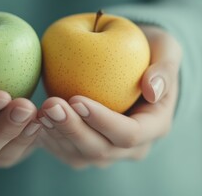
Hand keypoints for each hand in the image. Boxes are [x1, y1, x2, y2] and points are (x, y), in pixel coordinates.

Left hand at [37, 25, 181, 168]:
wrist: (130, 65)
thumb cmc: (148, 52)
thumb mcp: (165, 48)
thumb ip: (164, 67)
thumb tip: (152, 90)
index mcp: (155, 126)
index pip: (129, 134)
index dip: (102, 121)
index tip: (77, 98)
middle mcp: (131, 147)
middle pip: (100, 150)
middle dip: (73, 129)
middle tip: (50, 105)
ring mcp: (107, 150)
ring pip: (78, 154)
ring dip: (57, 134)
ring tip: (40, 110)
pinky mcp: (84, 146)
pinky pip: (64, 149)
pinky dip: (49, 136)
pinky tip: (36, 117)